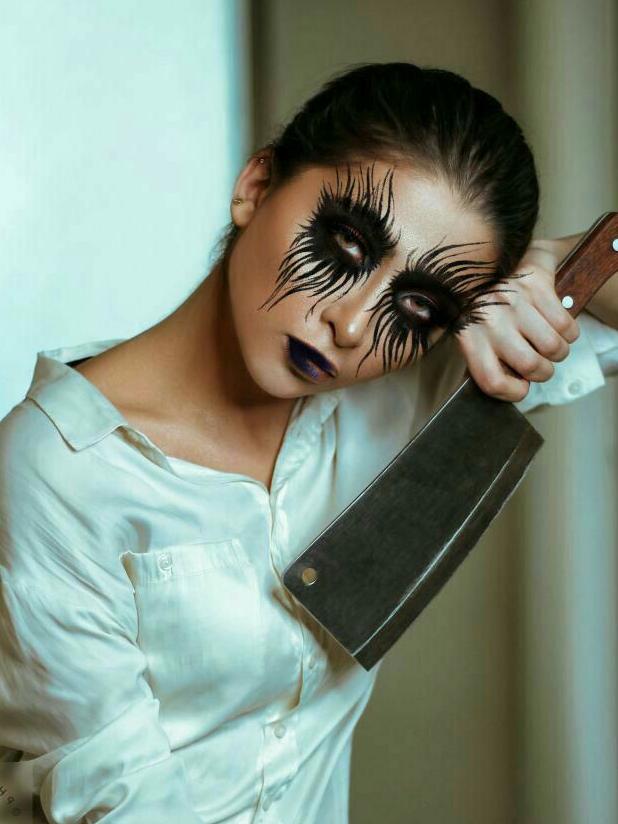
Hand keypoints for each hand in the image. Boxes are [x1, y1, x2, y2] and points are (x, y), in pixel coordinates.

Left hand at [454, 242, 580, 401]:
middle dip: (543, 372)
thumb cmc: (481, 303)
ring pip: (552, 347)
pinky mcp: (535, 285)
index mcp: (469, 336)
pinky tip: (558, 326)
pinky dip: (569, 332)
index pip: (491, 380)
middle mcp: (490, 320)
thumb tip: (508, 386)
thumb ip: (482, 359)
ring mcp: (514, 302)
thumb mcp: (470, 331)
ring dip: (559, 352)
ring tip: (551, 346)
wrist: (491, 256)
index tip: (520, 387)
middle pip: (530, 365)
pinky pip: (565, 324)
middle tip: (541, 365)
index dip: (512, 392)